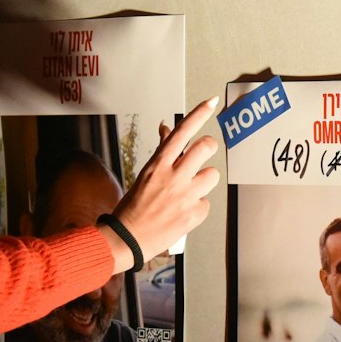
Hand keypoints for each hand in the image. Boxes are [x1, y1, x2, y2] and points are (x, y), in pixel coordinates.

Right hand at [109, 96, 220, 264]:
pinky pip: (207, 203)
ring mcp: (185, 195)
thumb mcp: (146, 174)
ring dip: (205, 180)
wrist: (128, 239)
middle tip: (204, 152)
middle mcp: (173, 176)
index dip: (199, 114)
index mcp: (158, 164)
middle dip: (209, 147)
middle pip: (206, 147)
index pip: (182, 132)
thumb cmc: (133, 207)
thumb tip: (168, 129)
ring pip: (213, 175)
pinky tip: (184, 211)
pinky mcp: (194, 214)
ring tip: (190, 190)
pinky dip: (198, 206)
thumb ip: (163, 152)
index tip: (211, 102)